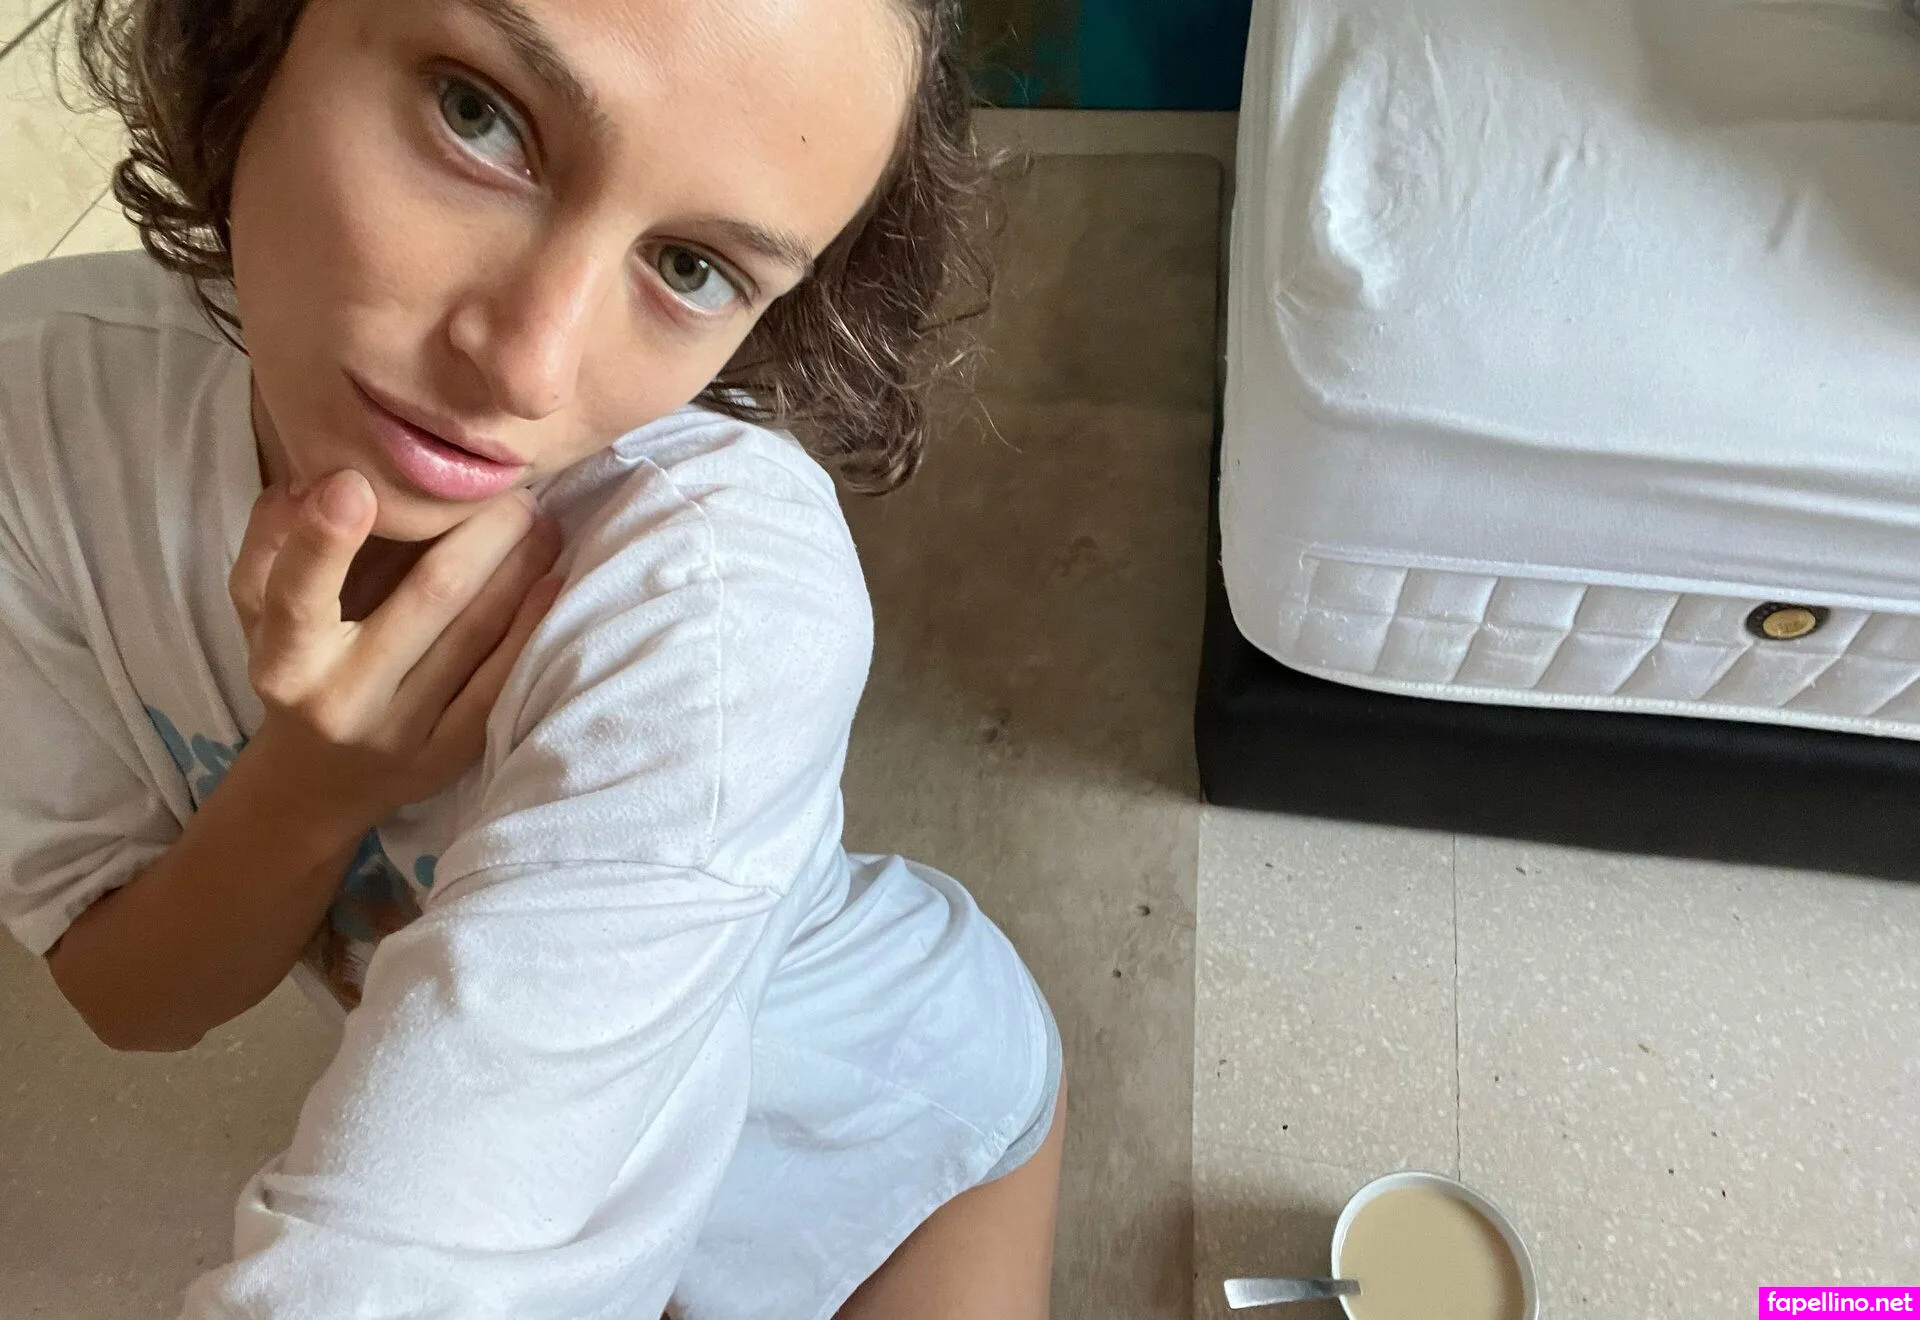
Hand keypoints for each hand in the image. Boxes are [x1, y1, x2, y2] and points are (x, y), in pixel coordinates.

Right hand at [229, 468, 563, 827]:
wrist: (319, 784)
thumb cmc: (298, 668)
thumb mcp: (258, 611)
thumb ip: (274, 541)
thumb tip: (314, 476)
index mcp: (286, 660)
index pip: (299, 597)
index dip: (325, 539)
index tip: (357, 479)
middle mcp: (343, 699)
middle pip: (429, 597)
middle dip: (481, 531)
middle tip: (514, 487)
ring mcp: (403, 731)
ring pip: (475, 634)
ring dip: (519, 568)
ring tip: (543, 521)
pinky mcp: (451, 754)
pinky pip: (499, 682)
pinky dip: (529, 627)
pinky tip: (553, 583)